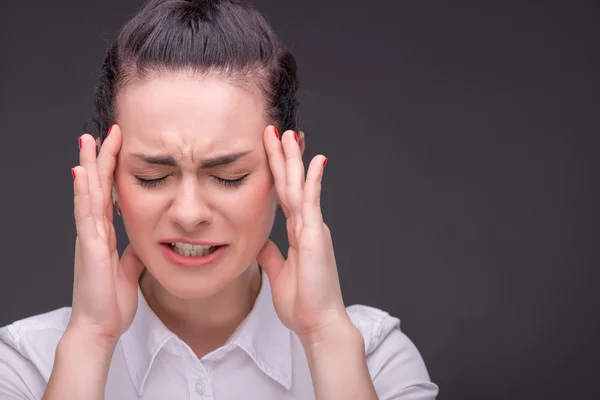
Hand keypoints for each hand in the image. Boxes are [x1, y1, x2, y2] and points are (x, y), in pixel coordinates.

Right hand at [69, 125, 144, 343]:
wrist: (100, 328)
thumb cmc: (111, 302)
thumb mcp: (130, 268)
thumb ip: (134, 250)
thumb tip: (144, 237)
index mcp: (104, 235)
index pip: (109, 194)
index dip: (113, 171)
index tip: (117, 148)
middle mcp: (94, 231)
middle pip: (97, 187)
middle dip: (100, 159)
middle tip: (103, 132)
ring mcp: (89, 237)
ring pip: (88, 194)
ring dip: (89, 166)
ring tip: (88, 140)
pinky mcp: (88, 248)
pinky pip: (85, 215)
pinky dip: (83, 193)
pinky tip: (82, 172)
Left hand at [257, 126, 352, 344]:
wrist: (317, 323)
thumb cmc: (302, 303)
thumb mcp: (279, 272)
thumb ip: (271, 253)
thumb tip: (261, 239)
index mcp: (299, 233)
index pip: (284, 195)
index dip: (278, 172)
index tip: (274, 152)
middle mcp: (307, 226)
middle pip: (291, 184)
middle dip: (283, 157)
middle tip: (276, 131)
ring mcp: (313, 228)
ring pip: (300, 186)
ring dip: (293, 160)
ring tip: (289, 134)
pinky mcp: (316, 235)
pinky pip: (312, 202)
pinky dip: (312, 181)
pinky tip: (314, 161)